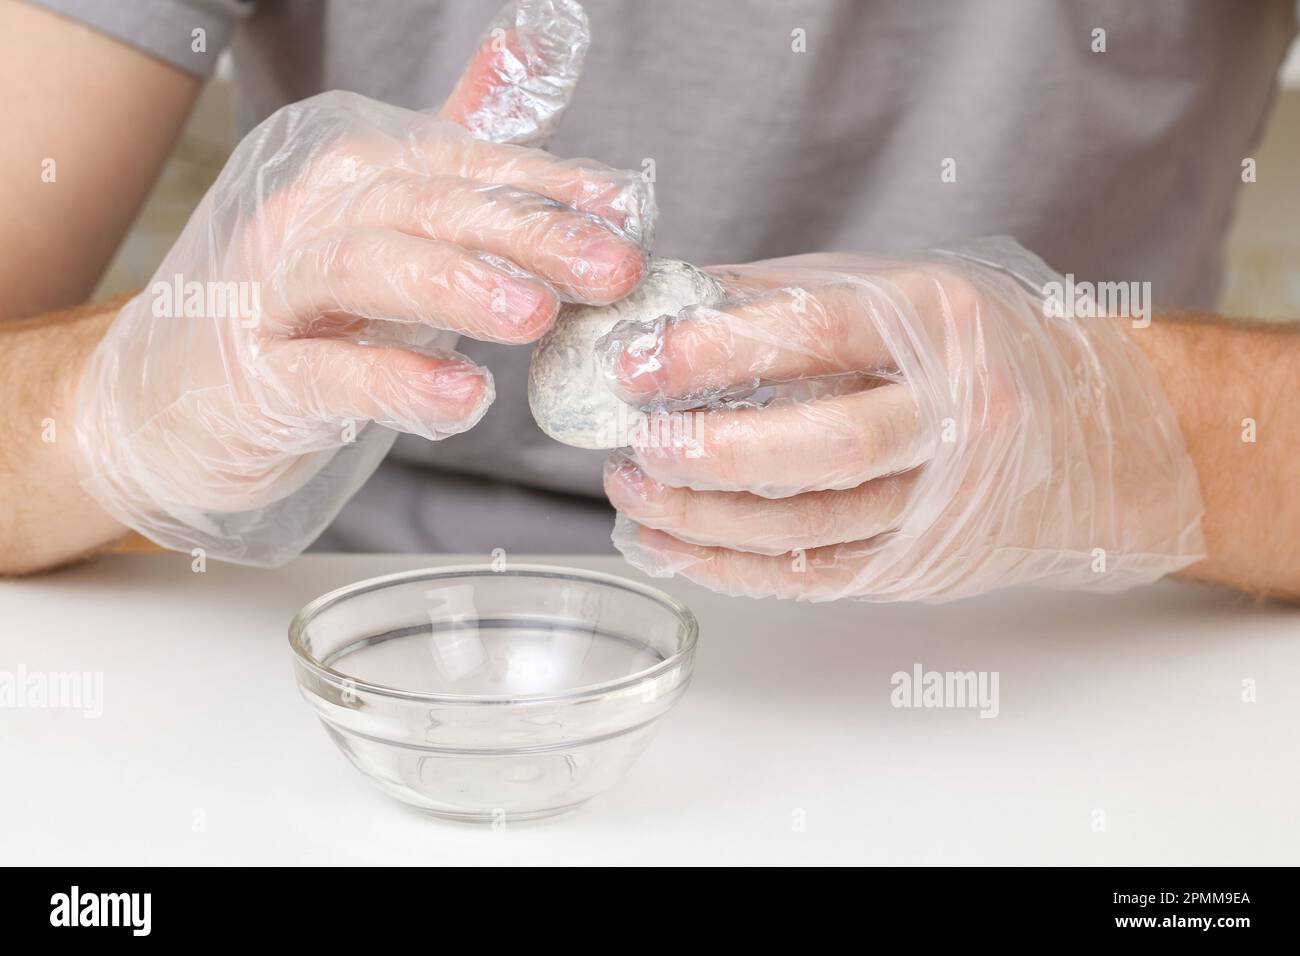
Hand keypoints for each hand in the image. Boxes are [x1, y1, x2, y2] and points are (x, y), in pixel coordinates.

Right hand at [75, 0, 651, 564]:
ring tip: (535, 314)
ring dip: (455, 286)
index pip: (463, 166)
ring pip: (365, 268)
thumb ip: (459, 146)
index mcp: (357, 180)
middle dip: (526, 233)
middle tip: (614, 267)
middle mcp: (313, 220)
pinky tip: (462, 396)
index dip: (549, 185)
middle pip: (426, 207)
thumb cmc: (306, 312)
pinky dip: (395, 381)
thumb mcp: (387, 225)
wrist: (174, 403)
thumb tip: (536, 41)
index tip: (627, 210)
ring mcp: (275, 297)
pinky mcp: (255, 380)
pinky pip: (326, 374)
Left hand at [598, 239, 1204, 601]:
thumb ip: (786, 296)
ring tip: (635, 493)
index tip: (638, 365)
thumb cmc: (975, 349)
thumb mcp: (897, 292)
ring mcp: (948, 500)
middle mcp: (958, 414)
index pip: (818, 336)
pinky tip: (675, 544)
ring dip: (707, 520)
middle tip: (639, 447)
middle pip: (828, 449)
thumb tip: (666, 307)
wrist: (1090, 432)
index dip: (717, 353)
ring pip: (813, 528)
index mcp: (941, 325)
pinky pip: (817, 577)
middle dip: (717, 456)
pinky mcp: (924, 562)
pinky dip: (733, 568)